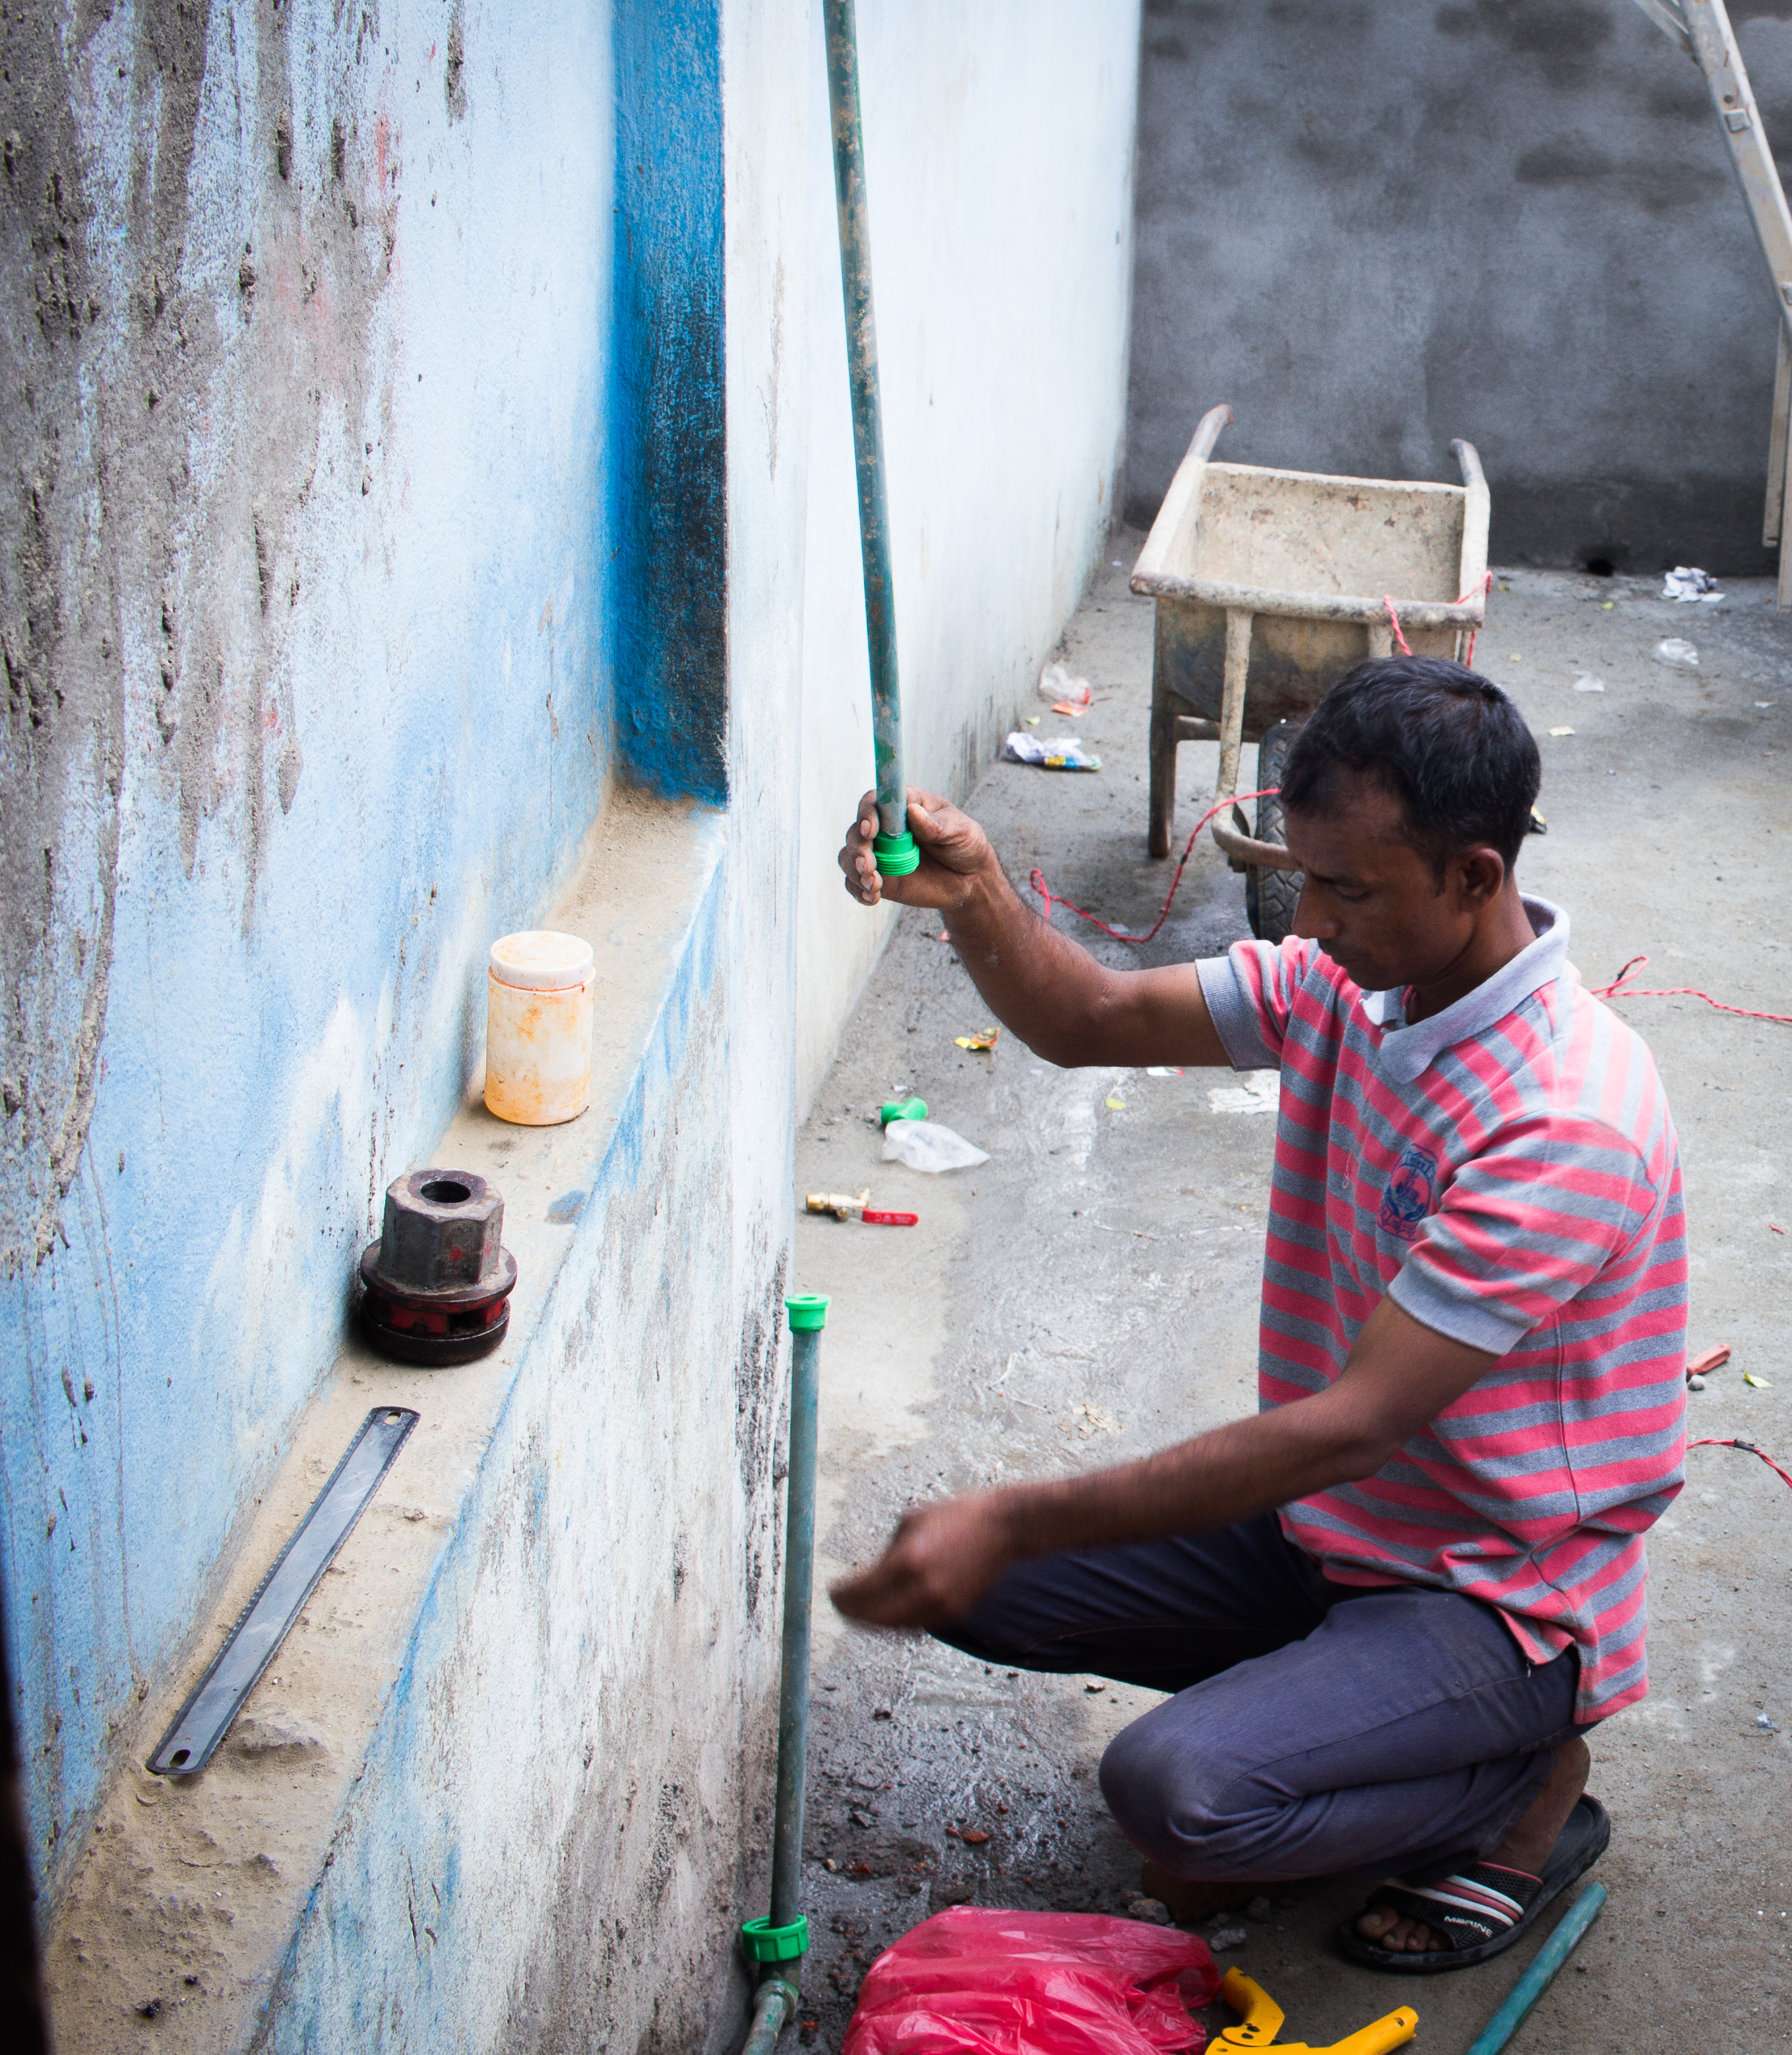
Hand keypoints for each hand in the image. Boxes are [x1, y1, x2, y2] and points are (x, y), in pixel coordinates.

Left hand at [829, 1493, 1016, 1627]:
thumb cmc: (958, 1514)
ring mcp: (940, 1605)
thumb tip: (868, 1573)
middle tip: (840, 1605)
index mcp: (907, 1560)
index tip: (831, 1592)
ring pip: (892, 1628)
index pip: (860, 1592)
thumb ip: (887, 1551)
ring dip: (871, 1622)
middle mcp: (922, 1588)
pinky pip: (914, 1626)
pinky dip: (895, 1623)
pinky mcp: (954, 1613)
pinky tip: (886, 1614)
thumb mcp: (911, 1520)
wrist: (1005, 1527)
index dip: (840, 1595)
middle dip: (850, 1612)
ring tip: (858, 1612)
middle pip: (871, 1618)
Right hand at [837, 786, 996, 912]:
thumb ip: (938, 824)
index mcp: (903, 806)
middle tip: (868, 866)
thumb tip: (913, 812)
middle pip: (856, 832)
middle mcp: (884, 828)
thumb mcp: (961, 830)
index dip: (867, 813)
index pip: (875, 802)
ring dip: (855, 871)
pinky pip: (856, 882)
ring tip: (874, 885)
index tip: (871, 830)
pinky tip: (873, 898)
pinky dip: (858, 890)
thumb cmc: (964, 844)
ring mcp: (879, 853)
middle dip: (858, 849)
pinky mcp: (879, 877)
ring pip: (849, 857)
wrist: (969, 879)